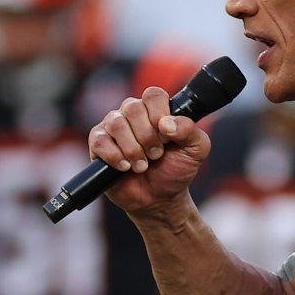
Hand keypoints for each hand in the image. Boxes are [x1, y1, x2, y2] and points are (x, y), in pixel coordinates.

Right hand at [88, 86, 210, 215]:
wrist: (159, 199)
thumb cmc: (176, 170)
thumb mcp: (196, 149)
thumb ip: (189, 130)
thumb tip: (166, 123)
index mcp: (155, 109)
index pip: (153, 95)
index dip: (160, 114)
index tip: (167, 137)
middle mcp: (132, 114)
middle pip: (133, 108)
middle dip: (147, 136)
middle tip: (156, 155)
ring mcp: (113, 127)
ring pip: (116, 124)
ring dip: (133, 149)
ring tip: (142, 166)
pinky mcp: (98, 145)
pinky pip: (99, 141)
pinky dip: (115, 156)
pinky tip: (126, 167)